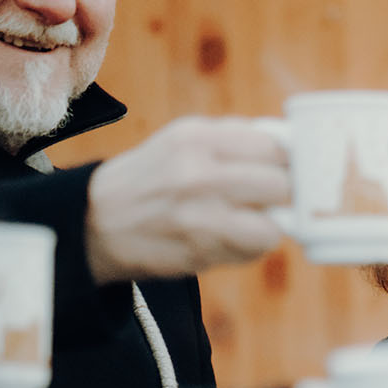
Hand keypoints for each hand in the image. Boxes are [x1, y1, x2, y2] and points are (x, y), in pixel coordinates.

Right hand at [85, 117, 290, 283]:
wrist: (95, 221)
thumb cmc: (153, 178)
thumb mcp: (183, 140)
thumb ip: (235, 138)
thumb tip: (292, 145)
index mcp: (197, 137)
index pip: (274, 147)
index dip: (288, 162)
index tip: (287, 170)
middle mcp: (198, 172)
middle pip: (281, 184)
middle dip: (283, 194)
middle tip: (271, 198)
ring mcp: (199, 214)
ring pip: (273, 223)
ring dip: (269, 224)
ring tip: (249, 219)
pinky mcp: (200, 249)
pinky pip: (255, 249)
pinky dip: (253, 246)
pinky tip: (232, 238)